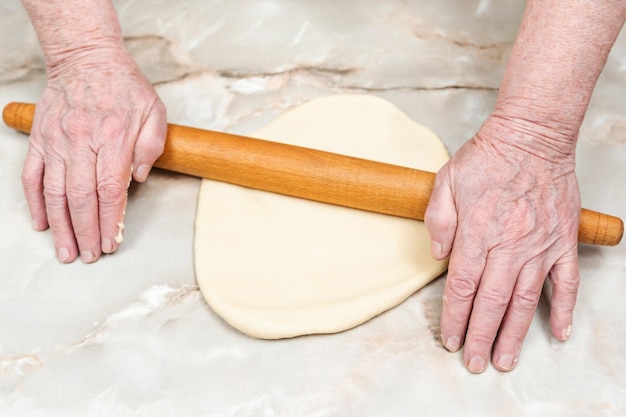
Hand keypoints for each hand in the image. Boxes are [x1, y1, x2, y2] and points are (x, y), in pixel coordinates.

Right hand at [22, 46, 166, 262]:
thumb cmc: (124, 86)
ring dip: (60, 226)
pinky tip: (42, 223)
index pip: (110, 189)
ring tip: (65, 251)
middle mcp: (81, 141)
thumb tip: (138, 179)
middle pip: (81, 197)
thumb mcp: (153, 110)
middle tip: (88, 257)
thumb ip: (151, 146)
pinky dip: (35, 202)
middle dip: (85, 232)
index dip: (110, 220)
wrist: (86, 58)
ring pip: (55, 192)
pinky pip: (32, 176)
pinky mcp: (40, 139)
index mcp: (113, 137)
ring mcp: (57, 141)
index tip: (111, 242)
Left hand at [424, 116, 580, 372]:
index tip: (450, 339)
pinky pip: (566, 282)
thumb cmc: (487, 157)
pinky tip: (558, 333)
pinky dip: (564, 309)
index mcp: (477, 233)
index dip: (454, 318)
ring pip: (525, 301)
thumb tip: (439, 255)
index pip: (462, 287)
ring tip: (505, 360)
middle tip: (475, 363)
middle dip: (480, 337)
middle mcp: (508, 246)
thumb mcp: (445, 181)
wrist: (532, 136)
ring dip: (514, 334)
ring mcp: (539, 247)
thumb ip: (438, 221)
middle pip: (491, 303)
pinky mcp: (562, 242)